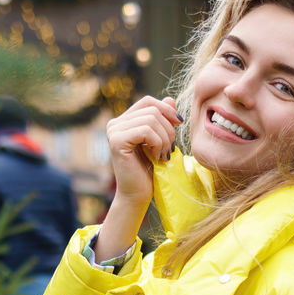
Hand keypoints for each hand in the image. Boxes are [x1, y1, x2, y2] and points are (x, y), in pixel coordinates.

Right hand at [106, 94, 181, 208]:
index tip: (179, 124)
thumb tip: (170, 99)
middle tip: (170, 149)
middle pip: (152, 109)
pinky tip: (156, 157)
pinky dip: (157, 143)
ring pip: (151, 119)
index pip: (148, 102)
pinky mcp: (117, 141)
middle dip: (168, 129)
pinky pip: (146, 131)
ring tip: (163, 155)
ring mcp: (114, 131)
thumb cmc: (150, 171)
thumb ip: (163, 120)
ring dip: (164, 138)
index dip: (166, 109)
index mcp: (124, 121)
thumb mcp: (160, 141)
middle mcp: (115, 123)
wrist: (138, 195)